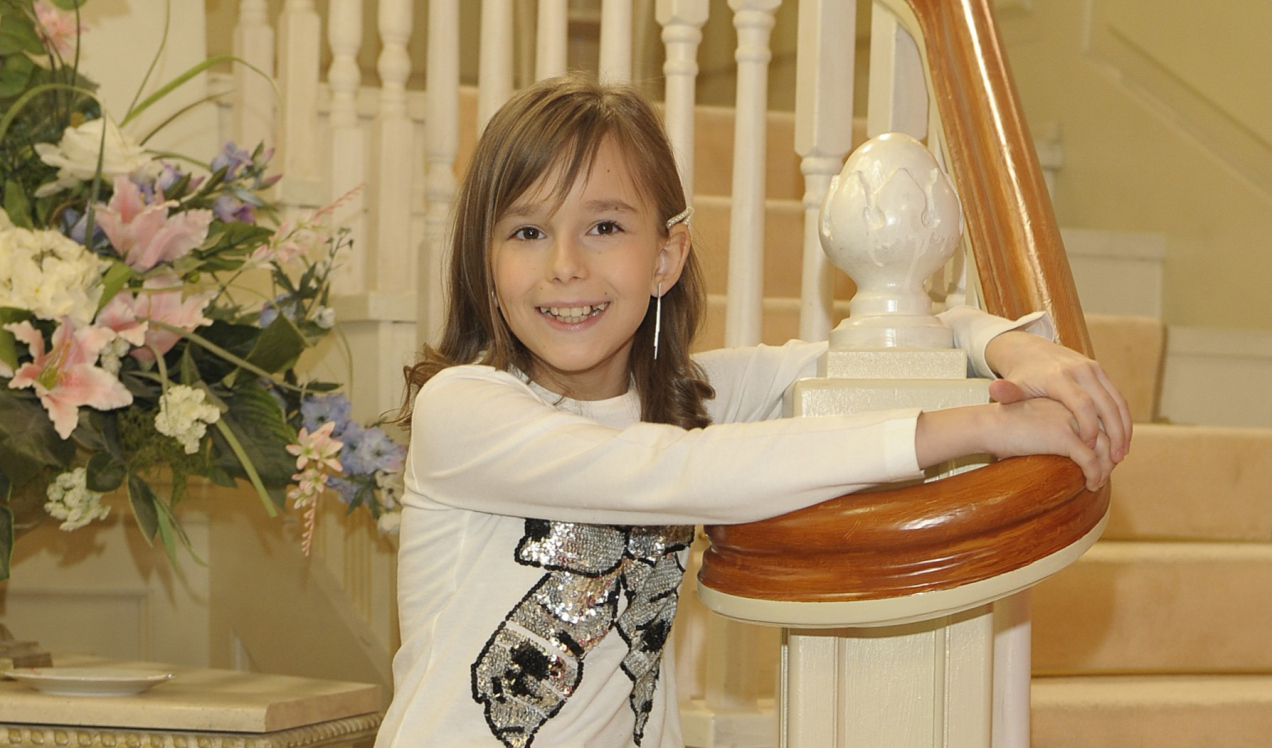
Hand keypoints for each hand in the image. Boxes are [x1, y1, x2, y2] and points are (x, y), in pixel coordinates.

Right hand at [916, 398, 1114, 490]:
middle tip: (1106, 473)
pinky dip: (1095, 475)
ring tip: (1098, 482)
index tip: (1104, 459)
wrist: (987, 425)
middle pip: (1106, 434)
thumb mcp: (1035, 424)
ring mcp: (1070, 422)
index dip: (1106, 442)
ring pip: (1104, 449)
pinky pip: (1090, 461)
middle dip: (1110, 456)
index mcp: (1066, 403)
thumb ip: (1052, 431)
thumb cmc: (1004, 429)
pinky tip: (1091, 484)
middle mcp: (1072, 409)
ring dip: (1106, 468)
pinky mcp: (1063, 437)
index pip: (1098, 422)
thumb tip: (1068, 452)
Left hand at [984, 331, 1132, 462]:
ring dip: (1123, 428)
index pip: (1082, 405)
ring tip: (1122, 453)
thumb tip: (995, 390)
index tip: (1088, 449)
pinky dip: (1123, 418)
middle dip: (1114, 432)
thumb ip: (1006, 393)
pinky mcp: (1100, 371)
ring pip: (1117, 401)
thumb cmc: (1021, 376)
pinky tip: (1122, 438)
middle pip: (1106, 404)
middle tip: (1116, 459)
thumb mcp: (1012, 385)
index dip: (1088, 428)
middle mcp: (1081, 370)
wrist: (1029, 349)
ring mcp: (1093, 369)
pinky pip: (1117, 396)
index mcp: (1059, 376)